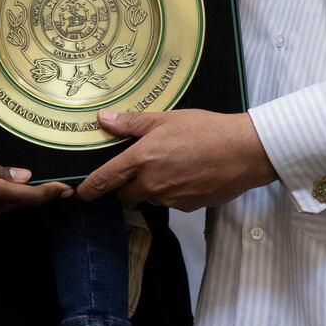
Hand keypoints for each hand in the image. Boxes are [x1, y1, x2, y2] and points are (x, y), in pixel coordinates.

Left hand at [76, 109, 275, 209]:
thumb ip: (132, 123)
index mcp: (142, 159)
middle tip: (140, 167)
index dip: (90, 189)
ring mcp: (170, 198)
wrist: (243, 152)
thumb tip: (104, 119)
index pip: (106, 179)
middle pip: (126, 194)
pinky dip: (173, 191)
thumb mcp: (166, 119)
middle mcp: (152, 183)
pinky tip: (188, 174)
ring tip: (172, 165)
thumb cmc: (206, 131)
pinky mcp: (187, 207)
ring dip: (152, 187)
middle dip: (127, 185)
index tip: (82, 193)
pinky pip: (171, 202)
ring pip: (150, 198)